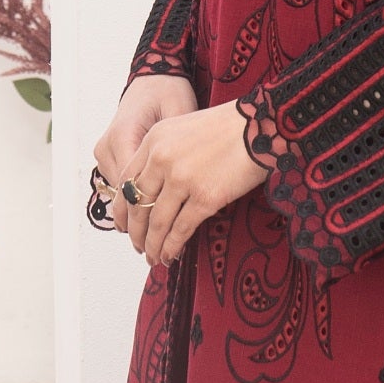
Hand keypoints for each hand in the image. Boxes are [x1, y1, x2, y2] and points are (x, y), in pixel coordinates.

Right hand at [86, 70, 194, 240]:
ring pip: (119, 196)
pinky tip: (145, 225)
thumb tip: (184, 185)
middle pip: (122, 198)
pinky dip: (133, 206)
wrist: (154, 76)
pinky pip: (120, 186)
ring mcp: (106, 150)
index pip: (133, 189)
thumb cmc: (170, 92)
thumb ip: (178, 150)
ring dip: (134, 221)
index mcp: (125, 136)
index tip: (163, 241)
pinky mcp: (110, 153)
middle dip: (138, 229)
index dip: (149, 220)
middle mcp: (109, 146)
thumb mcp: (181, 116)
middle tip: (153, 255)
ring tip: (149, 247)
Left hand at [113, 98, 267, 266]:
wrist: (261, 125)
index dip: (123, 208)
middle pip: (138, 205)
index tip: (124, 224)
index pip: (126, 181)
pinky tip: (170, 256)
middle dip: (136, 232)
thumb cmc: (229, 126)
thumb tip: (154, 190)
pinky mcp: (205, 197)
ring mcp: (182, 179)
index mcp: (154, 140)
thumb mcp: (183, 128)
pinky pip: (180, 229)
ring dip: (153, 245)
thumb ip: (163, 153)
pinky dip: (172, 247)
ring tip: (153, 258)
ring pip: (157, 222)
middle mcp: (161, 159)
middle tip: (138, 246)